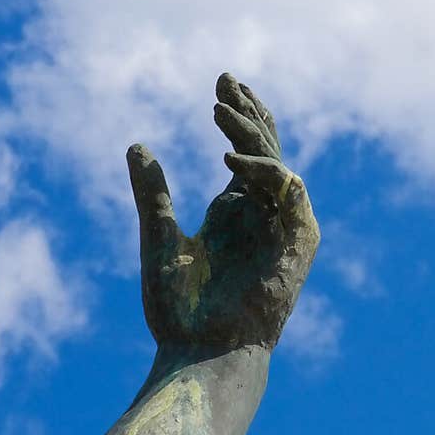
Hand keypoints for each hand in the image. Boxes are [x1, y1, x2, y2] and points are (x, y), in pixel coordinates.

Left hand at [127, 73, 319, 350]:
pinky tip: (230, 161)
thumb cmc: (179, 311)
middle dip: (249, 113)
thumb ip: (153, 193)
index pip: (249, 149)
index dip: (240, 115)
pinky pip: (289, 193)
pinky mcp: (299, 242)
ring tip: (219, 112)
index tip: (220, 83)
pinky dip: (264, 173)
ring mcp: (285, 226)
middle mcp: (263, 213)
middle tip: (224, 81)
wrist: (201, 353)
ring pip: (278, 163)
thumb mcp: (159, 238)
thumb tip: (136, 144)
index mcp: (236, 209)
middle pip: (267, 147)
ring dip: (253, 135)